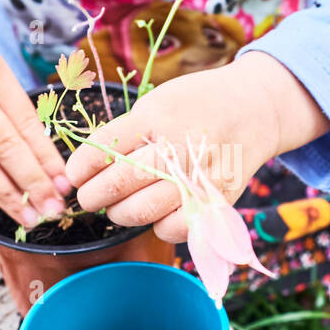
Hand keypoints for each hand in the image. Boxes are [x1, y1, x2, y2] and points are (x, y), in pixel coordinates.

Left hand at [63, 51, 329, 242]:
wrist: (256, 108)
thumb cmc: (197, 103)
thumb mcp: (158, 102)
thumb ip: (127, 132)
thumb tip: (87, 167)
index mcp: (156, 116)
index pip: (103, 147)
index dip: (79, 168)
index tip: (73, 176)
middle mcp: (177, 146)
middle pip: (120, 182)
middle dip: (94, 196)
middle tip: (89, 198)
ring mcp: (198, 175)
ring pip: (144, 210)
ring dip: (120, 214)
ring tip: (116, 208)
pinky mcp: (216, 198)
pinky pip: (175, 227)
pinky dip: (157, 226)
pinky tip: (154, 214)